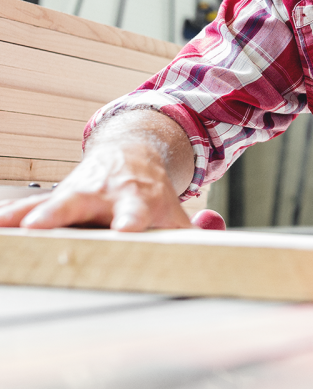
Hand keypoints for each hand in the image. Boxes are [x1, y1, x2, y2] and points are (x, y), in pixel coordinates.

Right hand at [0, 108, 196, 231]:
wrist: (131, 154)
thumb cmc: (151, 194)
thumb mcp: (173, 211)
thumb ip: (195, 232)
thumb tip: (214, 234)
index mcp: (135, 200)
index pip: (133, 214)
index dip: (128, 222)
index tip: (123, 232)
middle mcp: (103, 194)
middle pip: (81, 204)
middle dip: (62, 215)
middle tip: (43, 228)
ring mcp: (77, 193)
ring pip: (50, 203)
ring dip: (30, 216)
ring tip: (10, 228)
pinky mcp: (58, 196)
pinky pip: (30, 207)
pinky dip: (13, 215)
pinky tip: (0, 224)